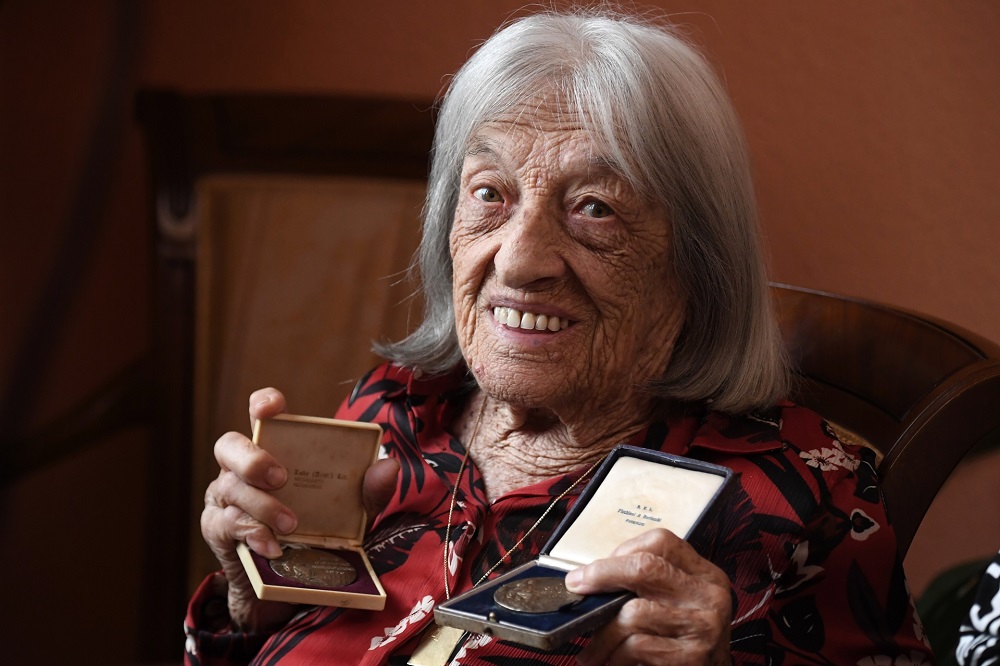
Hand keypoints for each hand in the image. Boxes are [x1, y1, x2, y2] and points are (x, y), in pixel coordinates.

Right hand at [200, 387, 399, 630]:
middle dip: (253, 458)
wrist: (292, 581)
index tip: (271, 408)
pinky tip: (273, 546)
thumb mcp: (351, 510)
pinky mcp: (217, 529)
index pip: (261, 414)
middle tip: (282, 478)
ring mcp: (224, 496)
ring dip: (262, 505)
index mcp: (274, 449)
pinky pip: (226, 524)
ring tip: (291, 524)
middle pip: (228, 445)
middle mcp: (242, 467)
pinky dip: (253, 534)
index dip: (263, 403)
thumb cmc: (317, 528)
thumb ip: (370, 489)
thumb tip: (390, 466)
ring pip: (229, 487)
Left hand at [565, 528, 731, 665]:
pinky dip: (616, 655)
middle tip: (577, 587)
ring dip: (603, 634)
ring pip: (633, 613)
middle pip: (644, 568)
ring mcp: (703, 625)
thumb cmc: (684, 641)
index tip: (595, 568)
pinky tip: (613, 661)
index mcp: (704, 574)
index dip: (621, 551)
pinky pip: (637, 645)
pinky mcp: (693, 655)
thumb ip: (646, 585)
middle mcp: (708, 595)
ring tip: (593, 649)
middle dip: (602, 575)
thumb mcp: (676, 603)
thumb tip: (590, 577)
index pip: (660, 542)